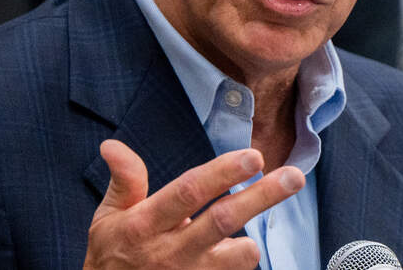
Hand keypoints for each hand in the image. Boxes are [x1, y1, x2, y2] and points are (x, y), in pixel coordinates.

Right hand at [83, 139, 304, 268]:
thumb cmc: (112, 257)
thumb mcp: (108, 217)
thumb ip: (124, 180)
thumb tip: (113, 145)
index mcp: (145, 224)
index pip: (188, 193)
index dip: (222, 173)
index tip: (253, 157)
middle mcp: (170, 252)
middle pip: (224, 220)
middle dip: (262, 196)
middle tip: (294, 177)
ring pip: (239, 256)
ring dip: (249, 243)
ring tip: (244, 237)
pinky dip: (239, 262)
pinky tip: (230, 257)